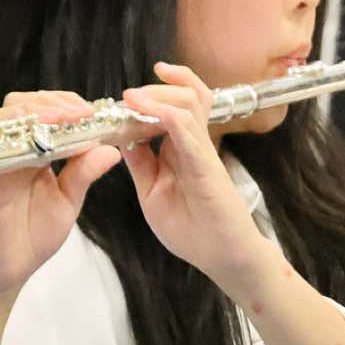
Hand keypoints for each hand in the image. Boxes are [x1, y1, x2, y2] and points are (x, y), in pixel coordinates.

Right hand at [0, 92, 121, 299]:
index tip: (95, 111)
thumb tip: (112, 149)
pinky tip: (41, 139)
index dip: (68, 104)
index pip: (46, 111)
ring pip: (4, 116)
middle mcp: (13, 150)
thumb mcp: (69, 200)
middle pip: (23, 104)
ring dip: (35, 111)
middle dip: (53, 101)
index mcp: (35, 151)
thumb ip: (85, 172)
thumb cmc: (35, 235)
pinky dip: (16, 136)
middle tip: (81, 112)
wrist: (10, 268)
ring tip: (64, 118)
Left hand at [118, 62, 279, 293]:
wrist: (221, 256)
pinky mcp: (207, 167)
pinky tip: (153, 111)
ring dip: (161, 95)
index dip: (149, 96)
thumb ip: (142, 164)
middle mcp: (194, 145)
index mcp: (180, 149)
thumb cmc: (192, 229)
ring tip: (134, 96)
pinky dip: (171, 117)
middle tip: (129, 94)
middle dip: (156, 88)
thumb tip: (122, 138)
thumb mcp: (153, 192)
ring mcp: (203, 153)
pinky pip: (190, 134)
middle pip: (185, 97)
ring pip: (190, 105)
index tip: (123, 97)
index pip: (172, 108)